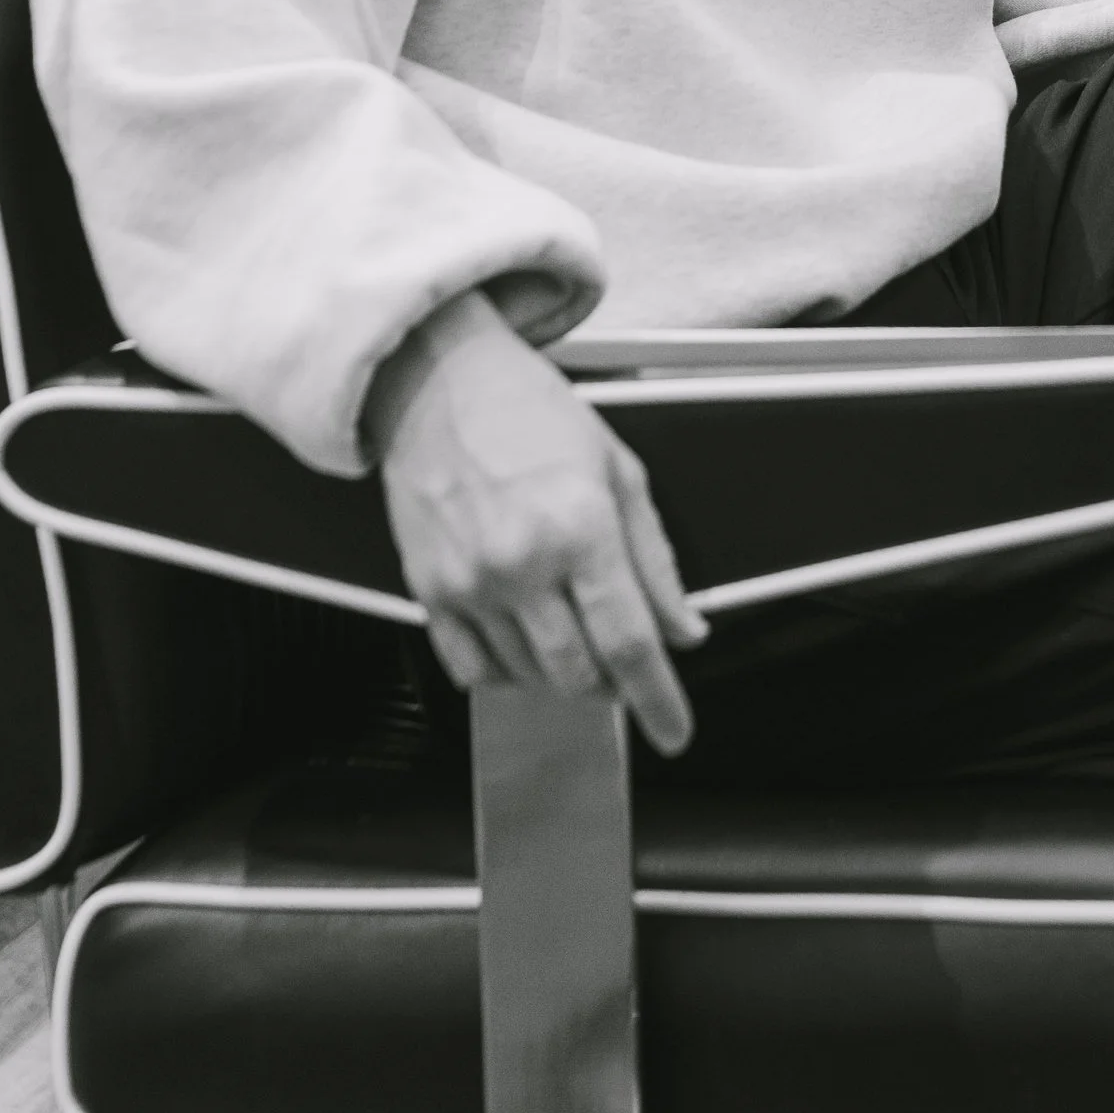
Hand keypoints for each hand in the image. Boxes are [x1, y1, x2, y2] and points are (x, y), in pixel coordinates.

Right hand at [368, 293, 705, 752]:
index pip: (630, 643)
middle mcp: (522, 563)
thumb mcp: (619, 470)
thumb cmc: (528, 412)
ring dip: (561, 675)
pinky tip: (523, 640)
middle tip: (622, 662)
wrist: (436, 381)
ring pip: (528, 678)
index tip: (673, 731)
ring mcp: (470, 582)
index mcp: (580, 528)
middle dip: (613, 686)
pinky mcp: (429, 589)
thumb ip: (656, 561)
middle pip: (579, 674)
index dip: (658, 699)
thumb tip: (684, 629)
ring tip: (570, 629)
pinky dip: (506, 673)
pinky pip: (471, 668)